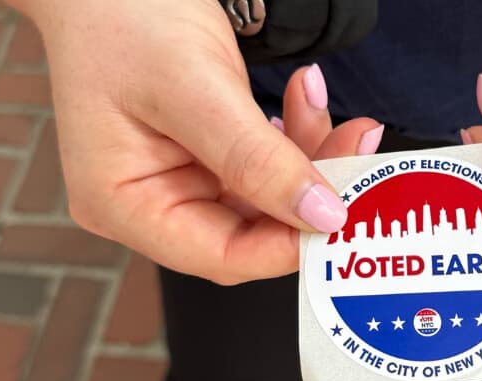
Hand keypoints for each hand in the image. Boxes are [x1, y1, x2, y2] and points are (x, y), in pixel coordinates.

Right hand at [16, 0, 380, 283]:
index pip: (221, 256)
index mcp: (124, 205)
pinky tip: (309, 99)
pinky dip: (295, 137)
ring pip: (269, 198)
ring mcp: (180, 180)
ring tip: (347, 121)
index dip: (286, 246)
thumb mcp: (194, 88)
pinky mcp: (206, 156)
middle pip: (253, 231)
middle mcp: (150, 204)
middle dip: (311, 195)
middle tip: (358, 153)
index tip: (342, 215)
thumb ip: (257, 158)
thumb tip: (321, 216)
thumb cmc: (123, 15)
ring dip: (313, 160)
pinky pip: (265, 166)